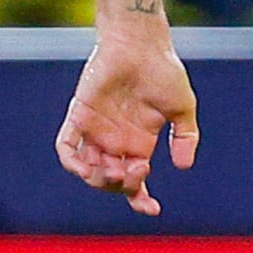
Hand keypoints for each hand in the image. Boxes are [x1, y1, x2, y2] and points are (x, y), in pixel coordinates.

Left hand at [55, 26, 198, 215]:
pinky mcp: (80, 115)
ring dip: (100, 179)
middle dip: (124, 185)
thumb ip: (185, 136)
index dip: (140, 200)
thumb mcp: (182, 108)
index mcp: (139, 143)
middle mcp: (115, 141)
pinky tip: (84, 168)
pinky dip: (71, 162)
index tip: (152, 210)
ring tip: (117, 169)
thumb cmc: (163, 70)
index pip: (135, 182)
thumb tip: (184, 166)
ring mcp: (96, 130)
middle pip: (111, 181)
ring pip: (89, 171)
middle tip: (140, 168)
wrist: (140, 43)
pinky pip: (66, 146)